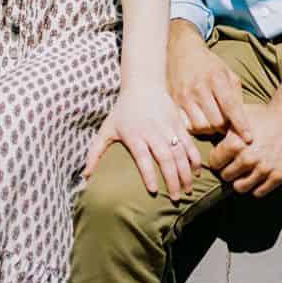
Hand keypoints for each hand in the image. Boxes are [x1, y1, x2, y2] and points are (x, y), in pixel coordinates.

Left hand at [83, 85, 199, 200]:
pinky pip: (188, 142)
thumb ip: (95, 152)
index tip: (154, 191)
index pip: (143, 158)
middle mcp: (153, 131)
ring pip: (180, 151)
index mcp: (134, 135)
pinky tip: (197, 171)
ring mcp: (168, 126)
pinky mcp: (178, 122)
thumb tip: (84, 176)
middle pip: (165, 157)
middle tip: (176, 199)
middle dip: (172, 179)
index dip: (148, 174)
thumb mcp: (106, 128)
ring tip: (188, 189)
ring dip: (186, 171)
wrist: (143, 83)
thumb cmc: (123, 110)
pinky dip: (194, 157)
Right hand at [167, 22, 252, 143]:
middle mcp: (199, 88)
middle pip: (216, 122)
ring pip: (201, 128)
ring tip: (212, 120)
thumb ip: (235, 94)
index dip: (240, 124)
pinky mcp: (173, 104)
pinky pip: (187, 127)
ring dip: (210, 129)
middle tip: (226, 124)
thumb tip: (242, 119)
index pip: (230, 106)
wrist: (181, 51)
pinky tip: (199, 120)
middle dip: (225, 127)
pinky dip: (195, 128)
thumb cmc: (208, 64)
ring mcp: (184, 97)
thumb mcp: (226, 72)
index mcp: (216, 78)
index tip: (249, 138)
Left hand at [216, 89, 281, 198]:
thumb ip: (223, 126)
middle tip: (234, 164)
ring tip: (244, 172)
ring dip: (240, 181)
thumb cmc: (264, 114)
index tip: (223, 156)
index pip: (214, 163)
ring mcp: (263, 169)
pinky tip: (257, 176)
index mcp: (235, 143)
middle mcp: (248, 158)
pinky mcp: (277, 176)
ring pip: (240, 188)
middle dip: (228, 170)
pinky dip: (256, 186)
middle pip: (226, 176)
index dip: (217, 158)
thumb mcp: (240, 116)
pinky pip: (259, 192)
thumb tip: (203, 131)